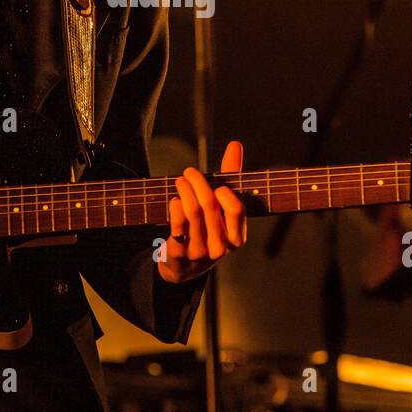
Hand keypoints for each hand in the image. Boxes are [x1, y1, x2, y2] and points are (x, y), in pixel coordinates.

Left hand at [158, 140, 246, 283]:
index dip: (225, 192)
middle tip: (189, 172)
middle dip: (197, 182)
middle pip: (210, 205)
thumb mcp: (221, 209)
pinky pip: (176, 223)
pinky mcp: (178, 255)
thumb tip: (235, 145)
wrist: (183, 267)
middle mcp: (220, 248)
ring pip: (192, 211)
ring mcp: (199, 253)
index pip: (237, 209)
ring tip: (180, 181)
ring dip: (184, 190)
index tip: (216, 184)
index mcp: (237, 238)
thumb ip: (230, 177)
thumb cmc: (207, 229)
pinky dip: (175, 206)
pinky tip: (175, 200)